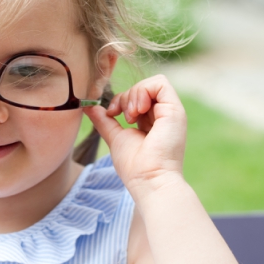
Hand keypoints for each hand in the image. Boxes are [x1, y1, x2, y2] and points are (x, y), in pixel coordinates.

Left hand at [83, 74, 186, 205]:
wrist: (149, 180)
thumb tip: (88, 106)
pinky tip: (138, 110)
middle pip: (144, 88)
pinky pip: (160, 83)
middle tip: (124, 117)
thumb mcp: (115, 137)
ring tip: (131, 117)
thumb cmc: (134, 167)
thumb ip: (104, 121)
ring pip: (152, 83)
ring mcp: (171, 112)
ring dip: (134, 94)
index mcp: (152, 122)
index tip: (111, 113)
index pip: (137, 97)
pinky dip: (144, 91)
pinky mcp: (175, 110)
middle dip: (126, 96)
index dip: (121, 98)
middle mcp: (164, 115)